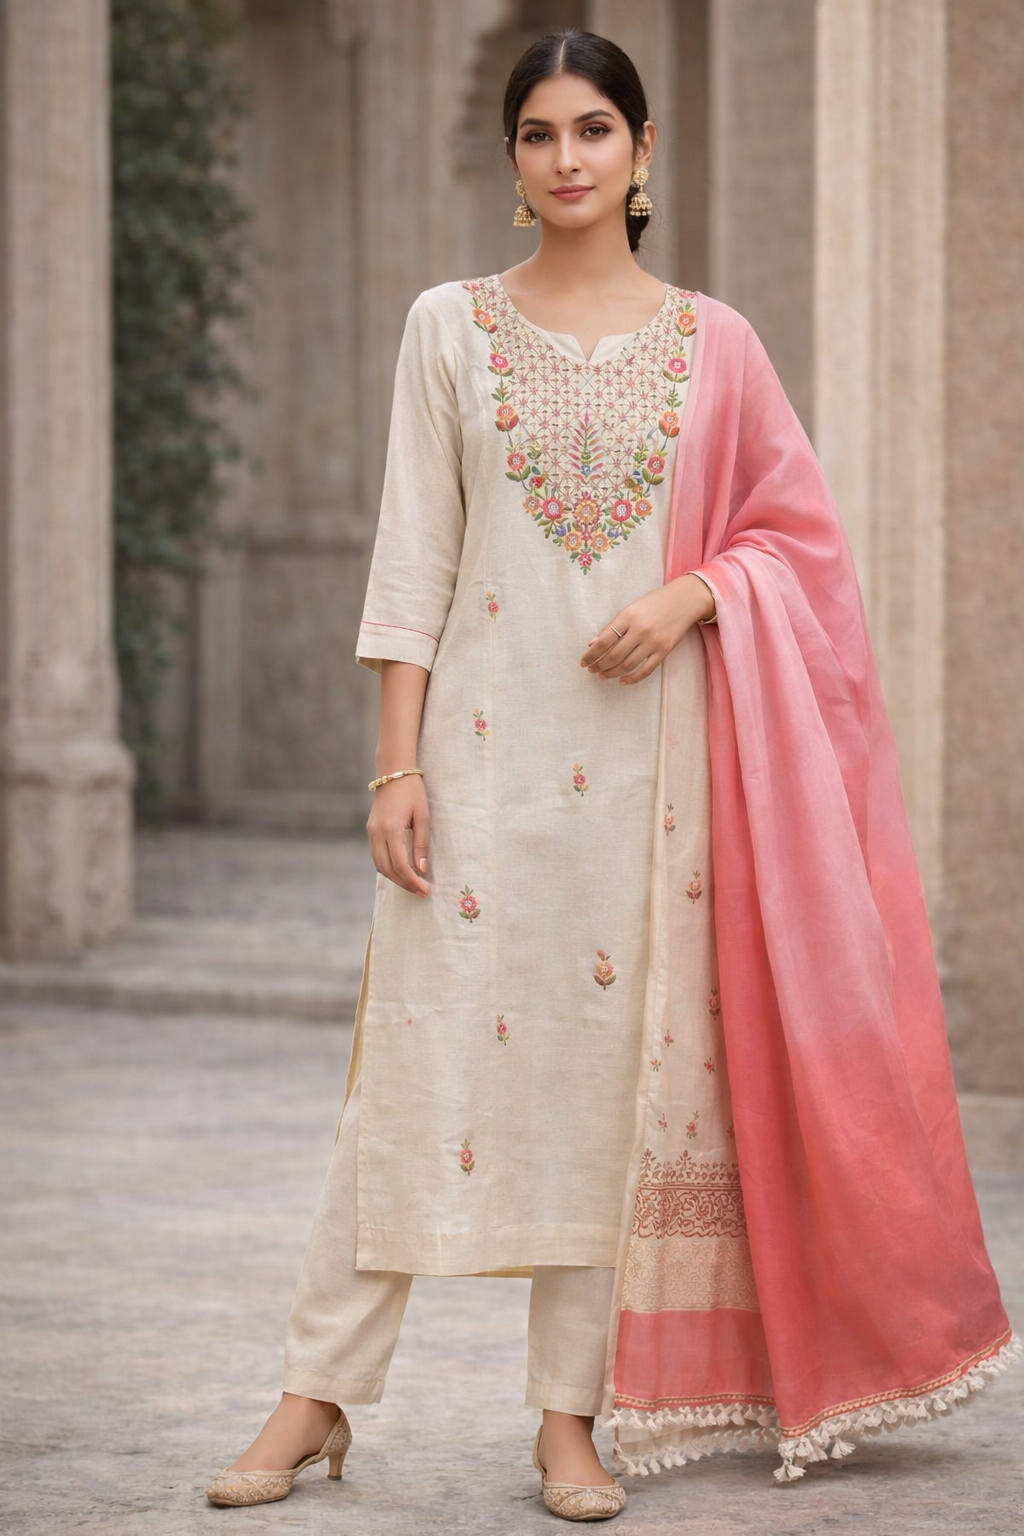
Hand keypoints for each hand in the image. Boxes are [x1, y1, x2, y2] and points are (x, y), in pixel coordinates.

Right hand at [366, 775, 430, 895]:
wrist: (393, 772)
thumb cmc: (412, 791)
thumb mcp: (423, 816)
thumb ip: (421, 844)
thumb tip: (422, 869)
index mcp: (391, 828)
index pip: (399, 864)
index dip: (412, 881)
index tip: (425, 890)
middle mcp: (376, 832)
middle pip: (387, 869)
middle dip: (404, 883)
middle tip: (421, 891)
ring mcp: (370, 832)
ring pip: (379, 865)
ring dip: (395, 878)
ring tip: (413, 884)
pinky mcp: (370, 830)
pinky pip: (377, 856)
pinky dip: (388, 867)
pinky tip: (402, 871)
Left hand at [579, 574, 712, 683]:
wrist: (685, 600)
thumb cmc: (654, 603)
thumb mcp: (630, 608)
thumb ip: (612, 626)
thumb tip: (592, 644)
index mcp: (628, 616)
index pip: (603, 641)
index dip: (591, 654)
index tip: (583, 662)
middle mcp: (640, 630)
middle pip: (614, 655)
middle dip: (599, 665)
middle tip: (592, 670)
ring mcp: (653, 642)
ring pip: (627, 665)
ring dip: (612, 673)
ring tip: (603, 675)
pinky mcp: (664, 651)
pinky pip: (646, 670)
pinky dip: (632, 678)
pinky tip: (622, 681)